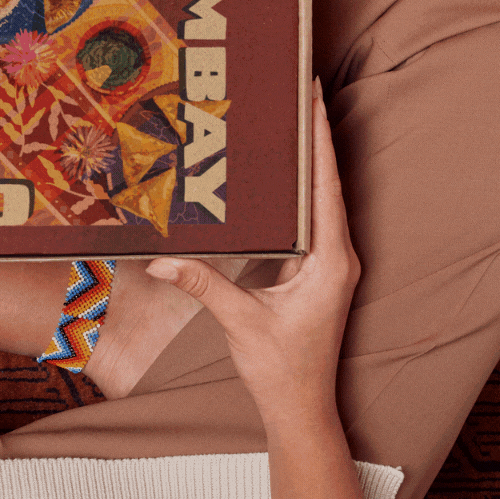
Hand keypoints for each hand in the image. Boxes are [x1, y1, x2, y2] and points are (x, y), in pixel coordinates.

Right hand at [147, 83, 357, 426]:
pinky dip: (298, 190)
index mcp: (330, 261)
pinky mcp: (318, 271)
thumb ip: (203, 284)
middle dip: (315, 136)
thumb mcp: (240, 322)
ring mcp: (331, 263)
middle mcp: (338, 256)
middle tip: (299, 90)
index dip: (320, 139)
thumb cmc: (281, 370)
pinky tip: (280, 173)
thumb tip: (161, 257)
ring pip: (321, 199)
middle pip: (328, 183)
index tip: (314, 97)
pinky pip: (311, 219)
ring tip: (291, 118)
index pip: (326, 186)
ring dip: (308, 161)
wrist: (301, 408)